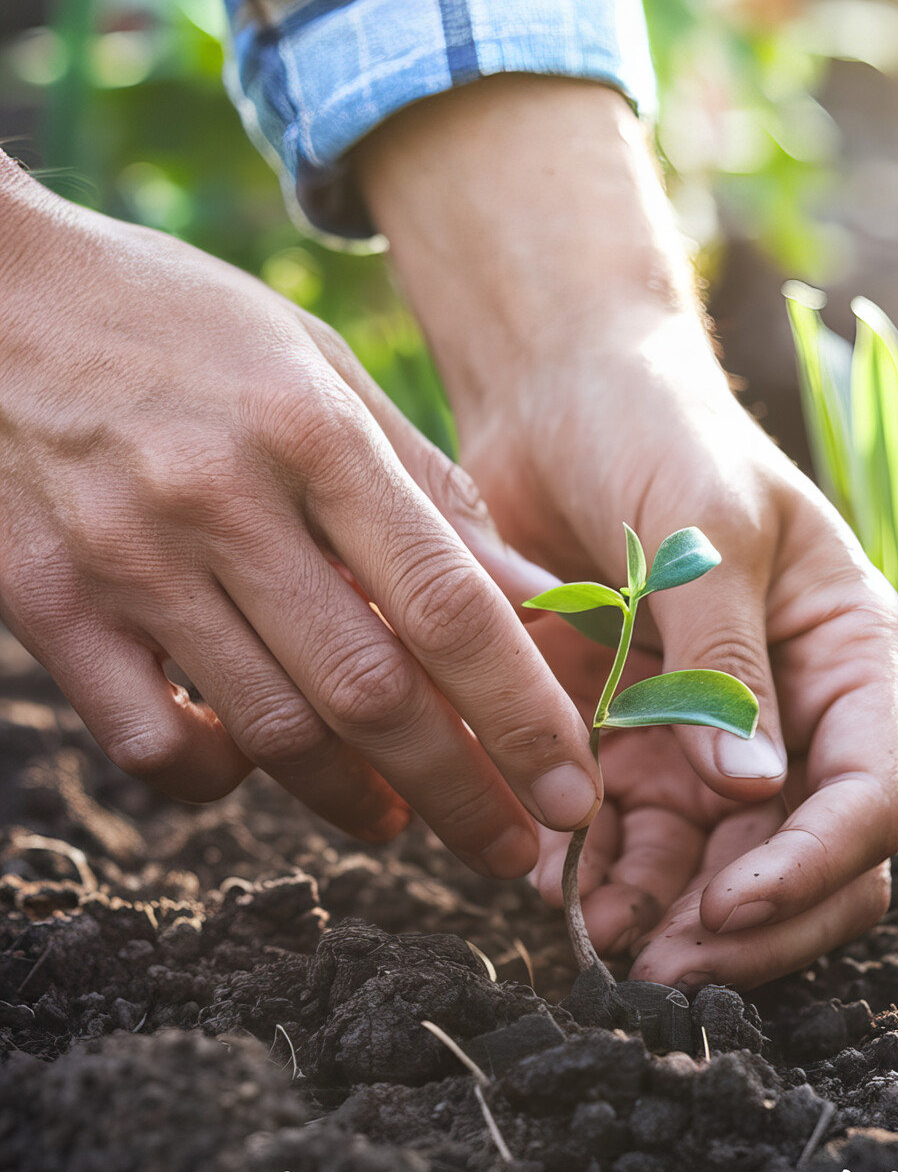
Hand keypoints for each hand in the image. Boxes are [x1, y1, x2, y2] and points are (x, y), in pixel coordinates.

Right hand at [0, 155, 602, 874]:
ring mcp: (126, 559)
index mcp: (308, 428)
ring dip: (351, 797)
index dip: (520, 713)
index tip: (570, 789)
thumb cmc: (172, 320)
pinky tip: (251, 767)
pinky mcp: (46, 606)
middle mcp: (221, 499)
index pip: (446, 603)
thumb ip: (422, 484)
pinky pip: (150, 744)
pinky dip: (216, 778)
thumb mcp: (314, 363)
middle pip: (371, 690)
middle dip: (460, 792)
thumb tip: (531, 598)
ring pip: (269, 731)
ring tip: (396, 817)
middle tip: (513, 850)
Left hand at [355, 77, 897, 986]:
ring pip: (709, 871)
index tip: (729, 906)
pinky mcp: (628, 747)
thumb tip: (756, 792)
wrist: (550, 393)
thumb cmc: (651, 429)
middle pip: (801, 860)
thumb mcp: (701, 526)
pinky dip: (597, 872)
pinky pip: (627, 841)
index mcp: (847, 656)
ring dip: (660, 914)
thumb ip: (724, 660)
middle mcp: (790, 715)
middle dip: (740, 923)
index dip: (809, 866)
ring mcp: (706, 740)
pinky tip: (552, 880)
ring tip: (594, 932)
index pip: (867, 795)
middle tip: (660, 962)